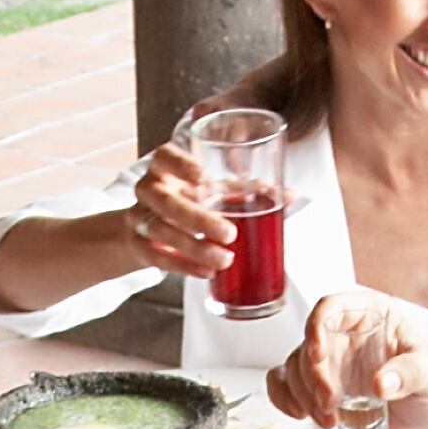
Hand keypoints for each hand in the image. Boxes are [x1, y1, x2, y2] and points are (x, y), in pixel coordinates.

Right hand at [117, 144, 234, 281]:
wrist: (147, 226)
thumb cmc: (187, 199)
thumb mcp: (212, 189)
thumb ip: (246, 190)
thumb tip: (290, 195)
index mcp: (165, 166)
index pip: (165, 156)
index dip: (181, 165)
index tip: (204, 178)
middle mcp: (148, 188)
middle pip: (166, 201)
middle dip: (198, 219)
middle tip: (229, 234)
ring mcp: (139, 217)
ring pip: (162, 232)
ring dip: (195, 248)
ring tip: (225, 259)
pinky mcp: (137, 244)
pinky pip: (158, 257)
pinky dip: (184, 266)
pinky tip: (206, 271)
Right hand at [267, 291, 427, 428]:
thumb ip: (410, 373)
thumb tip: (382, 382)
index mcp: (372, 314)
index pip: (332, 308)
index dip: (317, 329)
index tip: (319, 357)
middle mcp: (346, 334)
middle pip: (308, 343)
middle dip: (312, 378)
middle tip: (330, 403)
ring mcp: (332, 361)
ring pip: (295, 368)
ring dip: (303, 396)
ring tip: (329, 418)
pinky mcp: (322, 387)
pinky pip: (286, 385)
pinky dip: (286, 400)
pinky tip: (302, 414)